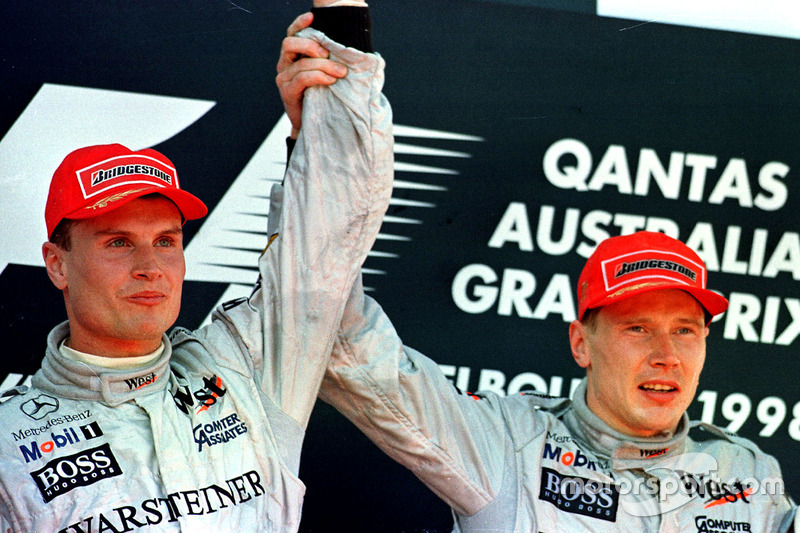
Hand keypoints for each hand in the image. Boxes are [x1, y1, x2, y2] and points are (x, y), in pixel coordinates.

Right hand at [276, 12, 347, 137]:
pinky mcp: (287, 92)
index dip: (299, 24)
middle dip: (312, 46)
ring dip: (324, 66)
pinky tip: (331, 81)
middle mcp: (285, 64)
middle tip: (330, 54)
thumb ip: (332, 60)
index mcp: (293, 56)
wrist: (317, 124)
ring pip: (302, 63)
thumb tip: (354, 50)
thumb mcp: (329, 74)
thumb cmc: (325, 96)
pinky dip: (318, 77)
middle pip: (290, 43)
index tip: (312, 17)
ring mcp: (283, 78)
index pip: (292, 34)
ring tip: (340, 73)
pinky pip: (302, 79)